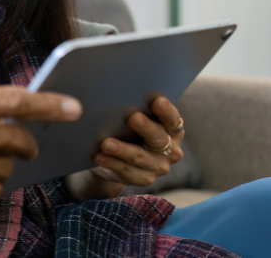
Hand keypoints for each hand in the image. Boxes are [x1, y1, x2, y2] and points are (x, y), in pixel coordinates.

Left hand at [66, 96, 184, 201]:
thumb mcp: (135, 117)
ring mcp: (157, 166)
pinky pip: (127, 171)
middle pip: (158, 138)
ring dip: (122, 149)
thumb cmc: (129, 128)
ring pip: (140, 157)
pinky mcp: (144, 178)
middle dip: (145, 127)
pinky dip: (111, 163)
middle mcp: (170, 149)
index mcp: (172, 130)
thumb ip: (135, 107)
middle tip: (132, 117)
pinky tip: (98, 157)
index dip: (166, 110)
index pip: (173, 119)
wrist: (120, 157)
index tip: (156, 100)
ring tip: (105, 143)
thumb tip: (117, 91)